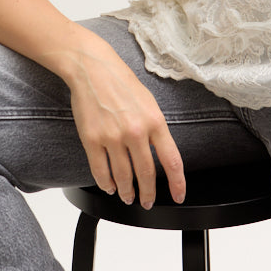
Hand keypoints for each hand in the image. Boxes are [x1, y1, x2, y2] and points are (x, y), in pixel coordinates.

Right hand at [64, 27, 185, 209]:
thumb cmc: (121, 83)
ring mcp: (113, 136)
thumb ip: (156, 129)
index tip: (178, 196)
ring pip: (123, 177)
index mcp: (155, 121)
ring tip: (128, 196)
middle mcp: (136, 131)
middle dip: (148, 194)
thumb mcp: (149, 103)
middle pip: (146, 174)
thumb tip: (161, 155)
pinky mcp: (92, 139)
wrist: (93, 69)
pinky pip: (100, 171)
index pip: (172, 161)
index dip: (177, 183)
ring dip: (127, 192)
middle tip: (147, 202)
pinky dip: (106, 183)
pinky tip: (110, 186)